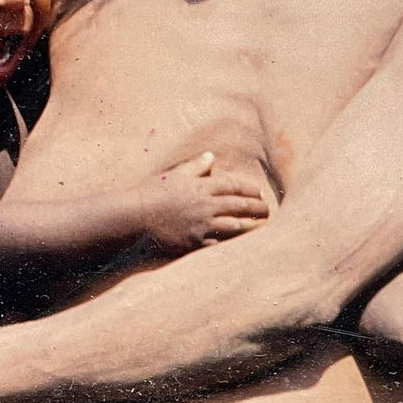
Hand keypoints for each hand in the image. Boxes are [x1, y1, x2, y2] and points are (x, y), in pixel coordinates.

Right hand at [139, 150, 270, 254]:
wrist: (135, 216)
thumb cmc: (152, 193)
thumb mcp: (174, 175)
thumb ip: (195, 167)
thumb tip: (211, 157)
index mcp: (201, 186)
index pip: (233, 186)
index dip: (249, 189)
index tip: (259, 192)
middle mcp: (205, 205)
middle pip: (239, 205)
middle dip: (256, 207)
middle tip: (266, 210)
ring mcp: (202, 225)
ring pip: (234, 226)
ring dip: (251, 226)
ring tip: (261, 227)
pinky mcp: (195, 243)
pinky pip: (219, 245)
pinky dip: (232, 244)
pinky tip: (242, 245)